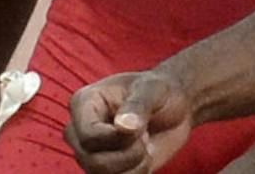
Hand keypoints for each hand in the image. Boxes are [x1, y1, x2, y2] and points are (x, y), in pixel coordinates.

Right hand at [64, 71, 193, 173]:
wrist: (175, 107)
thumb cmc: (161, 90)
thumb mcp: (154, 89)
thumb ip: (138, 105)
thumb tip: (123, 127)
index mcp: (84, 102)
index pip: (88, 135)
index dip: (116, 138)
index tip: (141, 127)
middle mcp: (79, 129)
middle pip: (92, 161)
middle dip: (130, 153)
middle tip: (146, 134)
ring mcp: (89, 152)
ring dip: (135, 164)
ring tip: (146, 143)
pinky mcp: (103, 168)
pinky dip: (136, 173)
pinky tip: (145, 157)